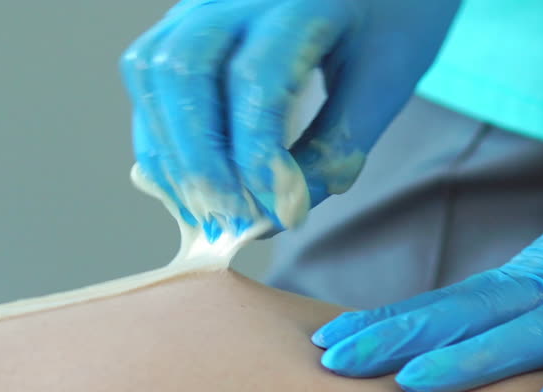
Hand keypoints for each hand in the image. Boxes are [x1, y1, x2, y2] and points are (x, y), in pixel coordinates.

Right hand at [120, 0, 459, 240]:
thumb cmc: (393, 17)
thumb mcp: (385, 80)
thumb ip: (334, 145)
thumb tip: (279, 213)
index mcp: (298, 0)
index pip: (255, 79)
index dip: (258, 155)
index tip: (278, 211)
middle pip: (183, 72)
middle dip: (198, 159)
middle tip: (229, 219)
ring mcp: (201, 2)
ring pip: (151, 72)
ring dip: (169, 151)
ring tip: (205, 209)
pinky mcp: (185, 21)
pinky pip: (150, 77)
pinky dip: (161, 136)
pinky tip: (191, 182)